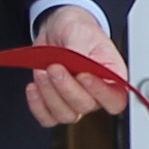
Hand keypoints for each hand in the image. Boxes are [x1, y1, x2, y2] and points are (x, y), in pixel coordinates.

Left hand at [24, 3, 132, 125]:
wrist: (58, 30)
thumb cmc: (77, 30)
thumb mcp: (81, 32)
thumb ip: (80, 53)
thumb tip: (79, 67)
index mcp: (111, 76)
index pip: (115, 100)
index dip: (101, 93)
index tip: (83, 76)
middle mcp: (95, 94)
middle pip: (86, 106)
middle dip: (66, 87)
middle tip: (55, 67)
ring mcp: (75, 101)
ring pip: (65, 115)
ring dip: (49, 95)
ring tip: (42, 73)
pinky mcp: (56, 104)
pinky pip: (48, 118)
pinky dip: (37, 106)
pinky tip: (34, 87)